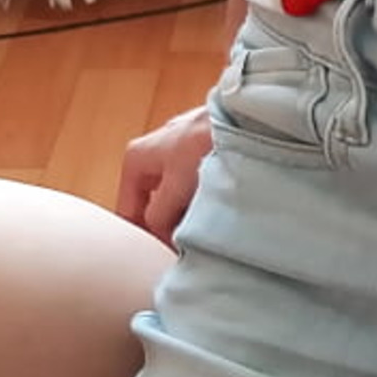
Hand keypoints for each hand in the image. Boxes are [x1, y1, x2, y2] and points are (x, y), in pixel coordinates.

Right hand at [117, 105, 212, 246]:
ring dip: (190, 215)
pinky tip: (220, 214)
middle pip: (154, 204)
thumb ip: (160, 216)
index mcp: (137, 158)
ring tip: (204, 234)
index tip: (159, 257)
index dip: (143, 237)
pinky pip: (200, 185)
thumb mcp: (175, 187)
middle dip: (169, 227)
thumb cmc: (205, 144)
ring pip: (179, 196)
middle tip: (185, 249)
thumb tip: (159, 236)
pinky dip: (206, 201)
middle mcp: (155, 153)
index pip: (128, 210)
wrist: (247, 118)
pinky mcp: (206, 151)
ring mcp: (182, 151)